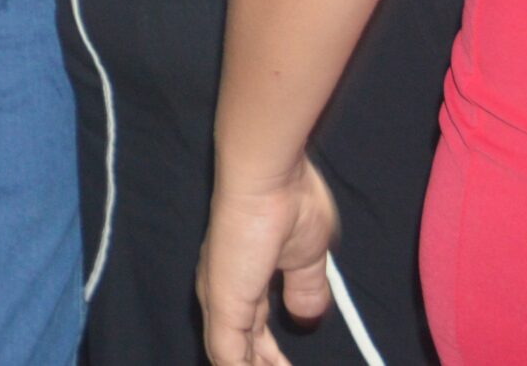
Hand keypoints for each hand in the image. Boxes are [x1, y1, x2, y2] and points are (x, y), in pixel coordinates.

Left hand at [200, 157, 339, 365]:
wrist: (267, 179)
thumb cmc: (290, 205)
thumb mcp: (307, 258)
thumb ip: (304, 289)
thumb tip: (306, 317)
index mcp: (242, 280)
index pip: (250, 330)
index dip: (267, 356)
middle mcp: (223, 292)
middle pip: (239, 348)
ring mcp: (219, 300)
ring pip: (229, 357)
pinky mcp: (223, 306)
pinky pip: (229, 358)